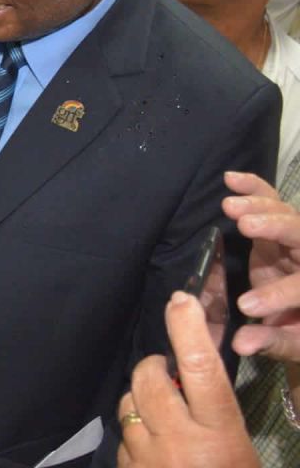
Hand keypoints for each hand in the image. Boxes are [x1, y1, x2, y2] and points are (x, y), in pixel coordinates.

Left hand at [116, 292, 259, 467]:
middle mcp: (181, 442)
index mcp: (220, 434)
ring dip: (141, 403)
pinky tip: (154, 453)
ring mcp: (149, 459)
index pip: (201, 368)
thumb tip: (187, 376)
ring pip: (129, 406)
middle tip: (163, 369)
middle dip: (152, 366)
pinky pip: (123, 440)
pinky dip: (135, 438)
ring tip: (162, 417)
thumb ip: (213, 413)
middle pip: (149, 379)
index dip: (188, 328)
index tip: (181, 301)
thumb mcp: (238, 449)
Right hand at [222, 171, 299, 363]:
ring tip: (231, 206)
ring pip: (287, 215)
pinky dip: (255, 189)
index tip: (246, 305)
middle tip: (245, 224)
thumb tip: (239, 344)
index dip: (277, 293)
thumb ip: (272, 342)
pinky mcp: (278, 232)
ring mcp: (295, 243)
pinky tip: (232, 179)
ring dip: (260, 206)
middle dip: (276, 226)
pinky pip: (272, 203)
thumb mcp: (296, 345)